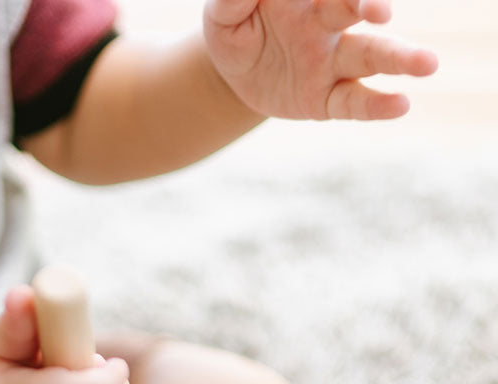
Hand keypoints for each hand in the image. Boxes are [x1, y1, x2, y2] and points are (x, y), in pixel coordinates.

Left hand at [203, 0, 437, 119]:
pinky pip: (355, 102)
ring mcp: (331, 63)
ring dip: (400, 59)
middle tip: (384, 11)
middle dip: (371, 6)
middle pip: (356, 10)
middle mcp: (326, 25)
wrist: (230, 73)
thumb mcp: (223, 13)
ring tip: (428, 64)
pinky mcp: (326, 99)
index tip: (362, 1)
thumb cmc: (234, 27)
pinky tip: (401, 105)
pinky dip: (377, 105)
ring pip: (371, 57)